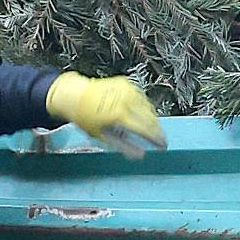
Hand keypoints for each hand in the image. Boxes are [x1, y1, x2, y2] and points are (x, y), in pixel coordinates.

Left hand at [46, 73, 165, 147]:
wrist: (75, 96)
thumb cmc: (86, 117)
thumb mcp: (103, 137)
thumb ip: (124, 147)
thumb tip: (140, 155)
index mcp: (119, 115)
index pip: (145, 129)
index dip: (156, 139)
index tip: (163, 146)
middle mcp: (125, 100)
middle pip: (150, 118)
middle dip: (157, 130)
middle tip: (161, 140)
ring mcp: (126, 90)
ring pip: (148, 107)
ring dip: (152, 119)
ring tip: (152, 130)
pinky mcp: (126, 83)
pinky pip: (141, 97)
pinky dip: (144, 107)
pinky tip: (143, 116)